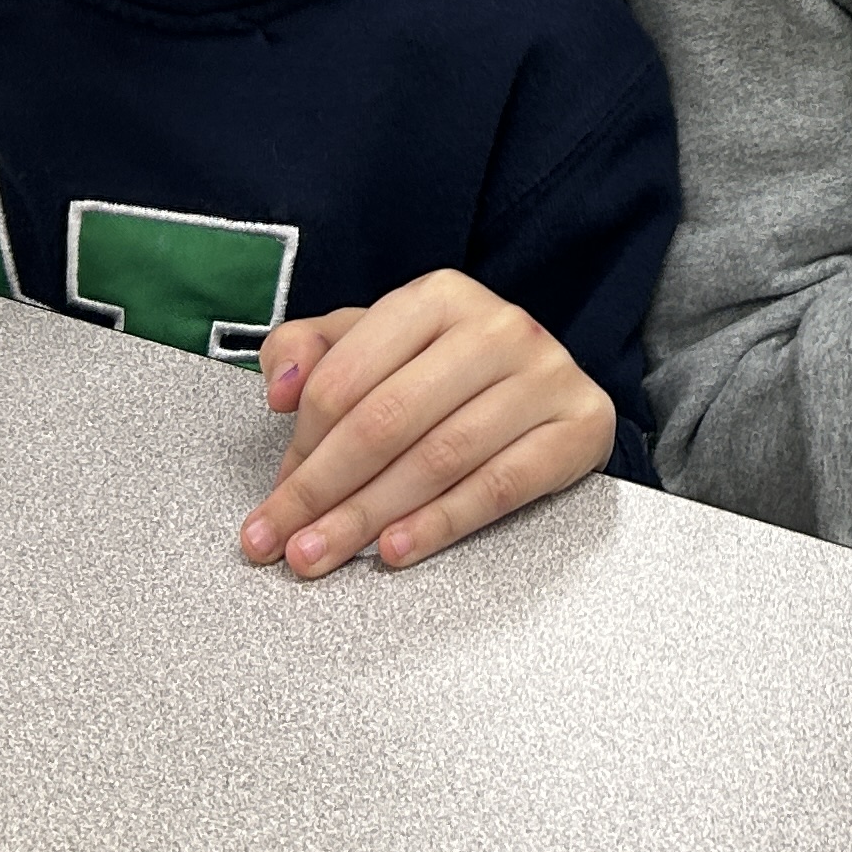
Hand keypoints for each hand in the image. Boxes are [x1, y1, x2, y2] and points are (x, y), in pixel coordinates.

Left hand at [239, 270, 613, 576]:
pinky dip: (441, 523)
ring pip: (438, 458)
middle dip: (321, 491)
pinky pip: (499, 487)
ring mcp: (544, 376)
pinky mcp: (578, 426)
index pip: (347, 377)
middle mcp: (495, 328)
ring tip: (323, 553)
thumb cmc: (453, 370)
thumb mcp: (379, 341)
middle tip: (282, 539)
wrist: (554, 385)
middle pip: (387, 420)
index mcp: (437, 298)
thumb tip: (278, 386)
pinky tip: (397, 548)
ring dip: (368, 517)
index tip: (273, 497)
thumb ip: (312, 351)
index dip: (300, 445)